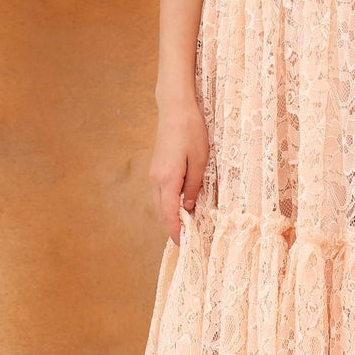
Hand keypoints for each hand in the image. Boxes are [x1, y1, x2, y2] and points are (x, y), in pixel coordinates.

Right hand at [149, 94, 209, 244]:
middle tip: (188, 240)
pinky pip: (161, 193)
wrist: (175, 109)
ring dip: (170, 216)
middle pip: (161, 212)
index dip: (176, 231)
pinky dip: (169, 204)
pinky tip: (182, 206)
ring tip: (187, 226)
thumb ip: (194, 186)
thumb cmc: (190, 132)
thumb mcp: (200, 161)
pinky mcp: (157, 168)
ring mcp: (154, 174)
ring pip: (160, 203)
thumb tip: (189, 206)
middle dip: (172, 228)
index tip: (184, 245)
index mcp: (167, 180)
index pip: (169, 214)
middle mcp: (156, 180)